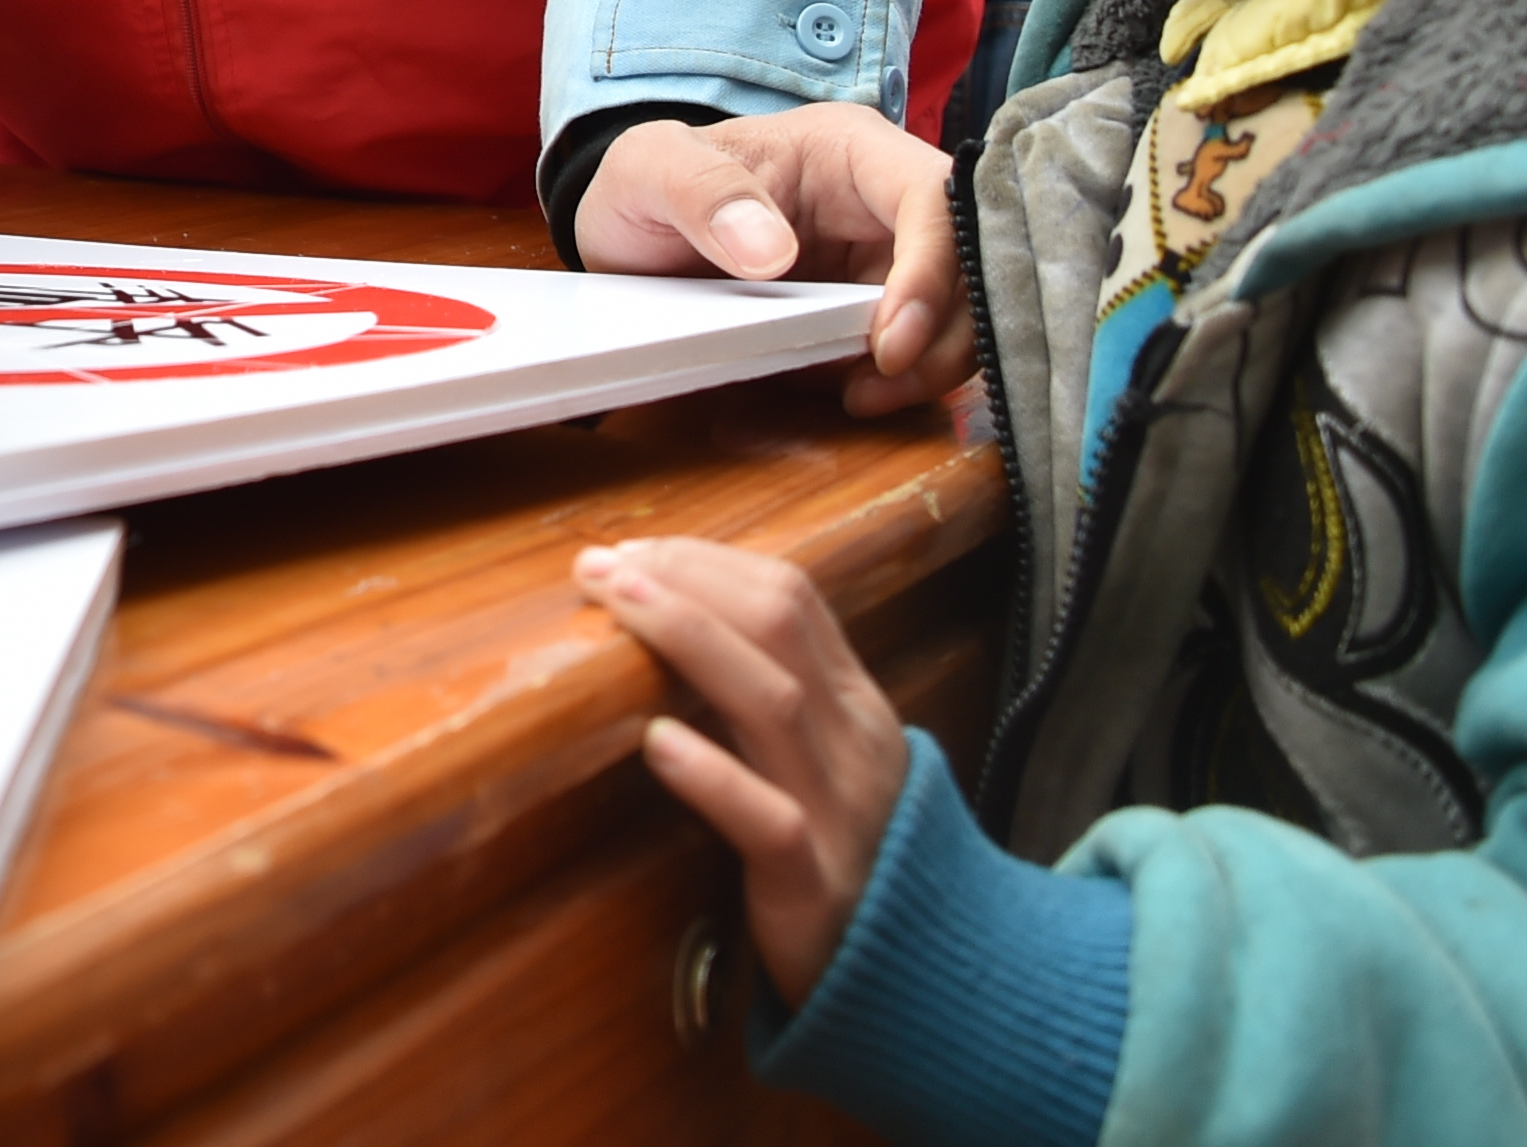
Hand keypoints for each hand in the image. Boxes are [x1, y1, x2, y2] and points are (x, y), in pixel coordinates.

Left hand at [575, 535, 913, 1004]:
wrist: (928, 975)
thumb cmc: (853, 856)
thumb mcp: (826, 760)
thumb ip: (773, 696)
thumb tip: (678, 624)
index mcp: (854, 706)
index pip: (789, 598)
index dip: (704, 562)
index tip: (629, 551)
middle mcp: (853, 742)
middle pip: (777, 626)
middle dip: (685, 580)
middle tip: (597, 564)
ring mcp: (839, 812)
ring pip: (771, 702)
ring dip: (687, 639)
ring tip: (615, 605)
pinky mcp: (814, 886)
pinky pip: (769, 823)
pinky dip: (713, 776)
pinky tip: (657, 743)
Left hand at [576, 102, 969, 413]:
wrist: (630, 240)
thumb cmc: (646, 186)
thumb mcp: (646, 169)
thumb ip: (700, 192)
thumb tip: (772, 251)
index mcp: (849, 147)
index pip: (932, 196)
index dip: (933, 268)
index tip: (889, 341)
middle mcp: (882, 200)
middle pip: (969, 260)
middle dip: (946, 329)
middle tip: (884, 381)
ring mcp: (884, 255)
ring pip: (958, 310)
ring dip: (931, 363)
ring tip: (864, 396)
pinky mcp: (874, 307)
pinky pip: (921, 345)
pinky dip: (906, 379)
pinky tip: (856, 395)